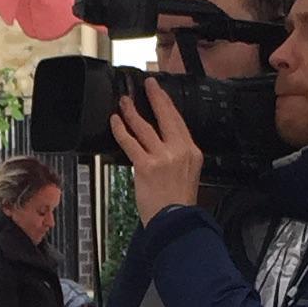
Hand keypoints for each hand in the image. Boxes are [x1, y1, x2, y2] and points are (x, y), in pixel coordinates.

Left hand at [109, 77, 204, 221]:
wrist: (176, 222)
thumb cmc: (178, 203)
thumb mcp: (188, 174)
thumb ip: (178, 156)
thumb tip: (163, 142)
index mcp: (192, 152)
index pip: (178, 121)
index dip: (168, 104)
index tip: (160, 93)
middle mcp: (179, 150)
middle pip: (166, 116)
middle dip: (155, 97)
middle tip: (147, 84)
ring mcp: (163, 157)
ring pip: (145, 127)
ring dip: (132, 112)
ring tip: (124, 102)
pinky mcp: (146, 166)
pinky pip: (130, 142)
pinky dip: (121, 130)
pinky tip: (115, 121)